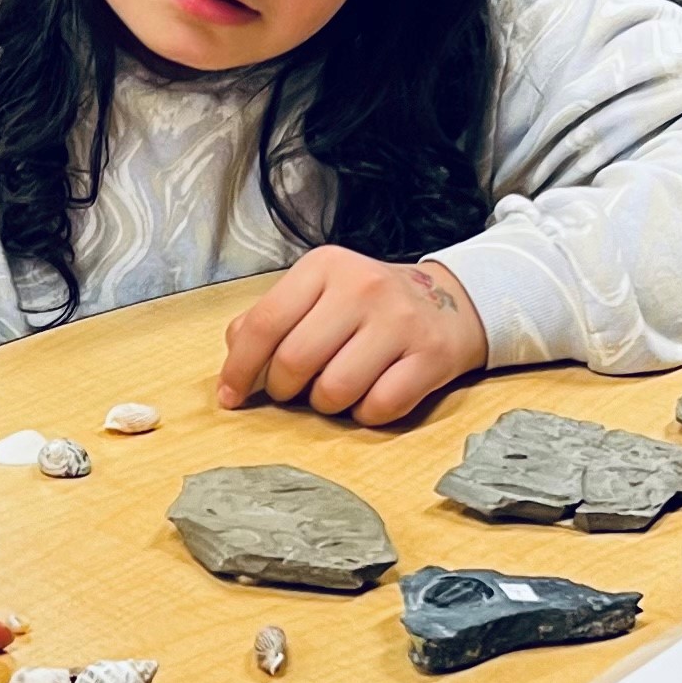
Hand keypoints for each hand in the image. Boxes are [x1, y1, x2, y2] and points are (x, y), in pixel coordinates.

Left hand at [216, 249, 486, 423]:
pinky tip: (370, 397)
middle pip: (296, 361)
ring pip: (336, 391)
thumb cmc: (368, 306)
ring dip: (326, 405)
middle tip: (293, 391)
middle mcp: (363, 287)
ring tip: (336, 390)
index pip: (265, 323)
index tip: (230, 396)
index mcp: (325, 266)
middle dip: (284, 390)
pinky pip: (379, 408)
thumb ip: (270, 318)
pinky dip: (365, 415)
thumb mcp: (318, 293)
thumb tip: (234, 358)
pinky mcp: (431, 356)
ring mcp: (400, 320)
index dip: (240, 368)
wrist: (451, 303)